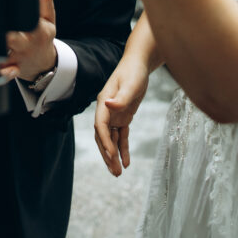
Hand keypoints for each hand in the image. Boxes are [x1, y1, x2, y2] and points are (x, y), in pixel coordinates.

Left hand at [0, 0, 57, 81]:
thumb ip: (46, 4)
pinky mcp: (6, 67)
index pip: (25, 21)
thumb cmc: (43, 38)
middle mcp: (25, 45)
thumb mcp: (49, 21)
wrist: (43, 64)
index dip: (11, 16)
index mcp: (38, 32)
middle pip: (9, 39)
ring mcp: (15, 58)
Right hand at [94, 59, 149, 176]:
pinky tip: (127, 162)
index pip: (100, 125)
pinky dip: (123, 149)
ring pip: (111, 139)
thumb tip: (108, 105)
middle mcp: (106, 111)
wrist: (138, 65)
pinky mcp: (123, 117)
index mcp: (103, 102)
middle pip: (102, 136)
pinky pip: (121, 136)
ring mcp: (114, 115)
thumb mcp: (130, 84)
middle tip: (115, 172)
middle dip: (107, 154)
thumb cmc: (133, 72)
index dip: (104, 141)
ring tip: (118, 173)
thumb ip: (121, 97)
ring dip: (114, 155)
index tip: (111, 155)